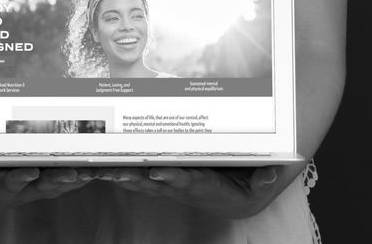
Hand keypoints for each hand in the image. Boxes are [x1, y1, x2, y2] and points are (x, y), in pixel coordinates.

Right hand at [0, 165, 92, 217]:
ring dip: (75, 177)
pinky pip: (64, 177)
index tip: (30, 173)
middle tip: (75, 172)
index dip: (20, 179)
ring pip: (58, 181)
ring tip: (93, 170)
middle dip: (59, 179)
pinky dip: (80, 174)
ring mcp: (34, 185)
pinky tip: (97, 167)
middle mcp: (21, 187)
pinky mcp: (43, 179)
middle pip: (43, 184)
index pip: (10, 183)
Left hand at [87, 165, 280, 219]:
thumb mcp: (259, 186)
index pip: (187, 180)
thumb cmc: (246, 188)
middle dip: (136, 176)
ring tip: (101, 169)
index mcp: (205, 186)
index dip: (172, 176)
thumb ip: (265, 178)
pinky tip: (104, 169)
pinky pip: (142, 176)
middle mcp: (184, 186)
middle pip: (157, 181)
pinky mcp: (166, 180)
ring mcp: (172, 184)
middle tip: (115, 170)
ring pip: (144, 180)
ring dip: (124, 176)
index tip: (158, 170)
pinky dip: (124, 173)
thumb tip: (270, 172)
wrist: (235, 201)